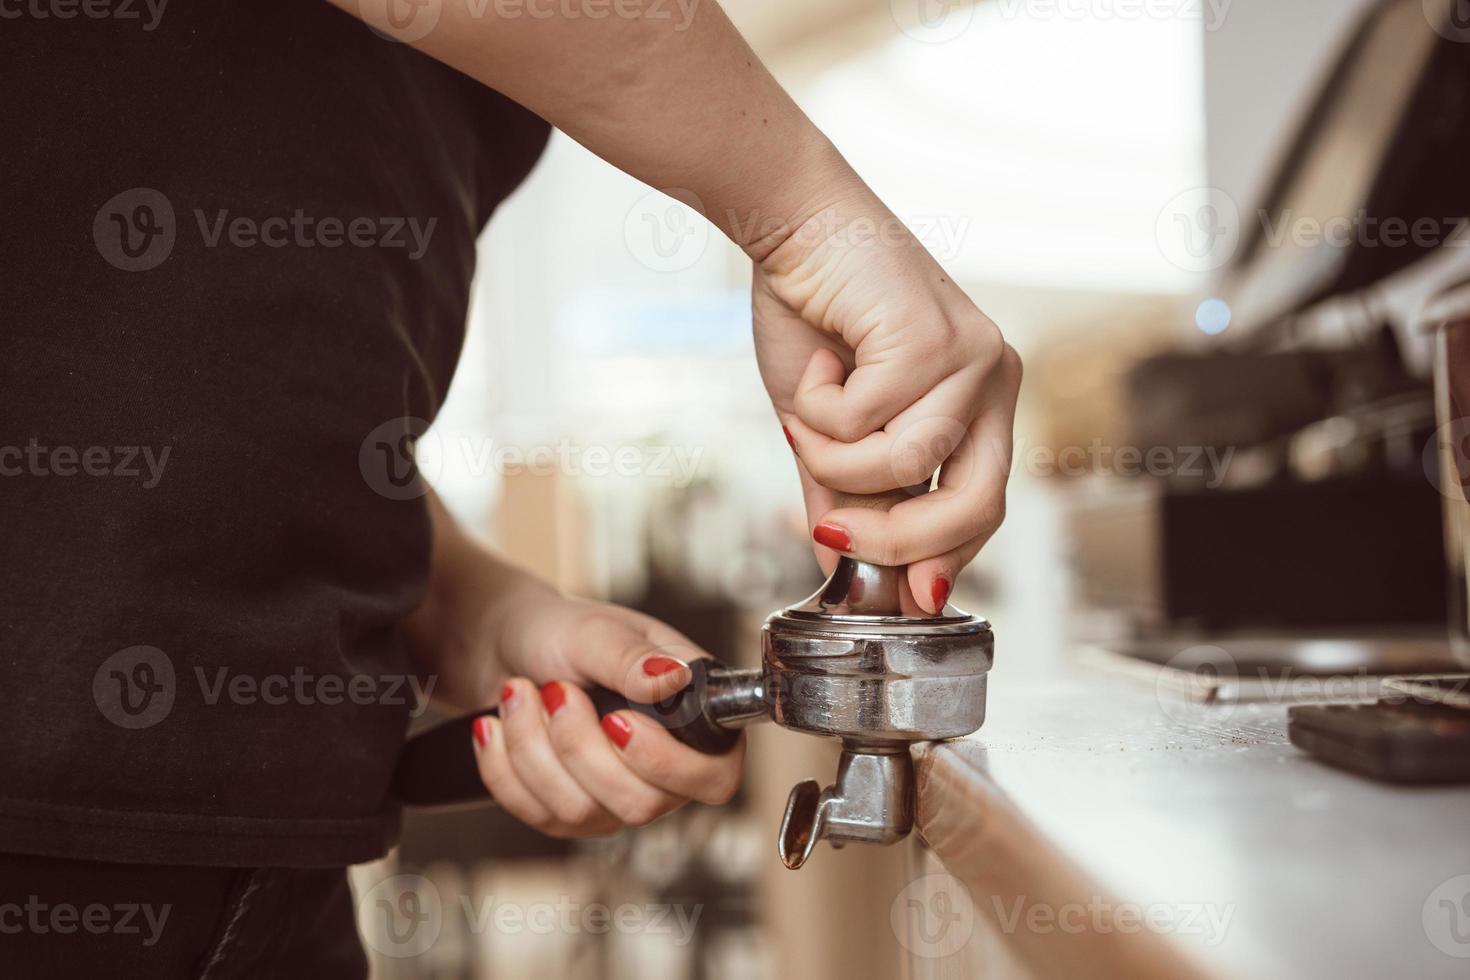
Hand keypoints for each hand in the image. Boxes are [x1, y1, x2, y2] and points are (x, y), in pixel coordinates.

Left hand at [469, 593, 743, 837]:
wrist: (503, 648)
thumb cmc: (562, 633)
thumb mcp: (596, 633)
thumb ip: (633, 659)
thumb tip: (675, 679)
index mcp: (691, 717)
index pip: (716, 777)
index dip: (669, 764)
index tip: (615, 720)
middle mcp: (663, 768)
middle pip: (641, 804)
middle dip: (579, 745)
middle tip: (555, 690)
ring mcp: (614, 798)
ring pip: (582, 811)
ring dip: (533, 746)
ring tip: (520, 691)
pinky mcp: (567, 814)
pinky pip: (536, 814)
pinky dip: (504, 765)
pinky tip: (495, 725)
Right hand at [752, 190, 1021, 612]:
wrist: (792, 224)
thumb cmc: (815, 312)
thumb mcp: (829, 424)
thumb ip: (846, 494)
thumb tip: (843, 568)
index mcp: (982, 398)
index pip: (984, 505)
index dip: (946, 558)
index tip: (909, 598)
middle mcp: (994, 377)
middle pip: (975, 505)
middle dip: (896, 540)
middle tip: (832, 532)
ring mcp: (971, 356)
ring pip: (904, 466)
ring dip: (831, 453)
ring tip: (805, 409)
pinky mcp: (932, 337)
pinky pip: (865, 422)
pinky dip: (818, 409)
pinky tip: (816, 365)